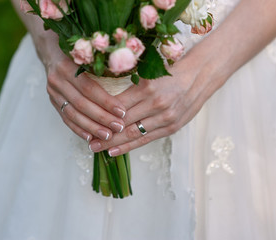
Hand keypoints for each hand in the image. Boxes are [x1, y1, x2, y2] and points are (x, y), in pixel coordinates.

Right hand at [46, 50, 126, 141]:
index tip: (122, 111)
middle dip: (101, 118)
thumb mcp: (90, 52)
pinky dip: (78, 129)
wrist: (53, 51)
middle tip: (118, 127)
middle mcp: (57, 80)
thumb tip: (134, 75)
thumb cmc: (80, 51)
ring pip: (73, 114)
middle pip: (81, 104)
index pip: (89, 88)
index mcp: (67, 65)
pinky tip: (90, 138)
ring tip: (107, 136)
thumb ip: (105, 64)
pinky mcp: (53, 101)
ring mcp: (53, 92)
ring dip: (91, 127)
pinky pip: (66, 119)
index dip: (106, 101)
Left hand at [88, 55, 225, 155]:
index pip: (116, 106)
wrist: (200, 75)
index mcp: (146, 87)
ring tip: (96, 148)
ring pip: (132, 134)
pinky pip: (146, 140)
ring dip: (112, 143)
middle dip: (103, 134)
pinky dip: (128, 146)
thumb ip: (130, 89)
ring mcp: (164, 117)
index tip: (86, 122)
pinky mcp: (171, 127)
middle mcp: (155, 103)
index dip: (100, 117)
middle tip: (87, 142)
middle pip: (122, 123)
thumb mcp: (148, 74)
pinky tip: (114, 152)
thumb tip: (106, 102)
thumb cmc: (170, 72)